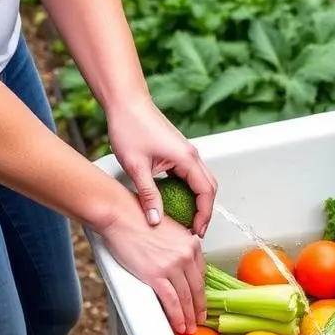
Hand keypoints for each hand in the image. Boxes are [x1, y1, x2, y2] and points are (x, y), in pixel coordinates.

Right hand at [100, 196, 206, 332]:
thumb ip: (177, 247)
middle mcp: (186, 254)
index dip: (202, 291)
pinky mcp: (156, 275)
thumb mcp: (168, 231)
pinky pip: (172, 301)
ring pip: (186, 298)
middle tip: (199, 319)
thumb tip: (177, 264)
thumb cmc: (137, 219)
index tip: (200, 300)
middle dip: (199, 308)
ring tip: (189, 327)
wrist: (120, 216)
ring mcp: (173, 265)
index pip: (202, 273)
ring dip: (189, 317)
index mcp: (191, 243)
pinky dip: (177, 316)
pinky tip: (179, 324)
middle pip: (197, 288)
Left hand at [107, 95, 217, 236]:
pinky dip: (190, 191)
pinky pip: (192, 175)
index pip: (206, 193)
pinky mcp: (178, 151)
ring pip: (202, 181)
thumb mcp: (136, 167)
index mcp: (186, 158)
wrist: (125, 103)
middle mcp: (191, 155)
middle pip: (210, 188)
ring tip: (187, 219)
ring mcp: (186, 152)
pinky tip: (177, 201)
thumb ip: (149, 196)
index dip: (204, 215)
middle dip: (205, 211)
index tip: (196, 231)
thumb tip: (155, 221)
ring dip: (199, 201)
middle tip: (195, 230)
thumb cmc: (130, 127)